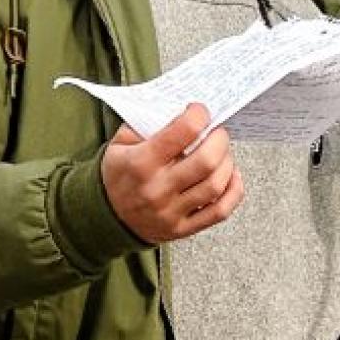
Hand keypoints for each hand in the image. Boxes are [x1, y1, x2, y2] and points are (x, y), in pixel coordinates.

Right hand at [101, 103, 243, 243]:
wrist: (105, 217)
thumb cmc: (120, 174)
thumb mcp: (121, 143)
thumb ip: (148, 123)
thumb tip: (183, 110)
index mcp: (141, 163)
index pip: (183, 132)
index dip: (199, 115)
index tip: (200, 111)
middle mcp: (157, 189)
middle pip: (207, 160)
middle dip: (220, 139)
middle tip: (216, 132)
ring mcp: (171, 212)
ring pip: (216, 185)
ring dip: (227, 162)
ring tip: (221, 153)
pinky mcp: (182, 229)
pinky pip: (221, 211)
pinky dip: (234, 190)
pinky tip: (230, 176)